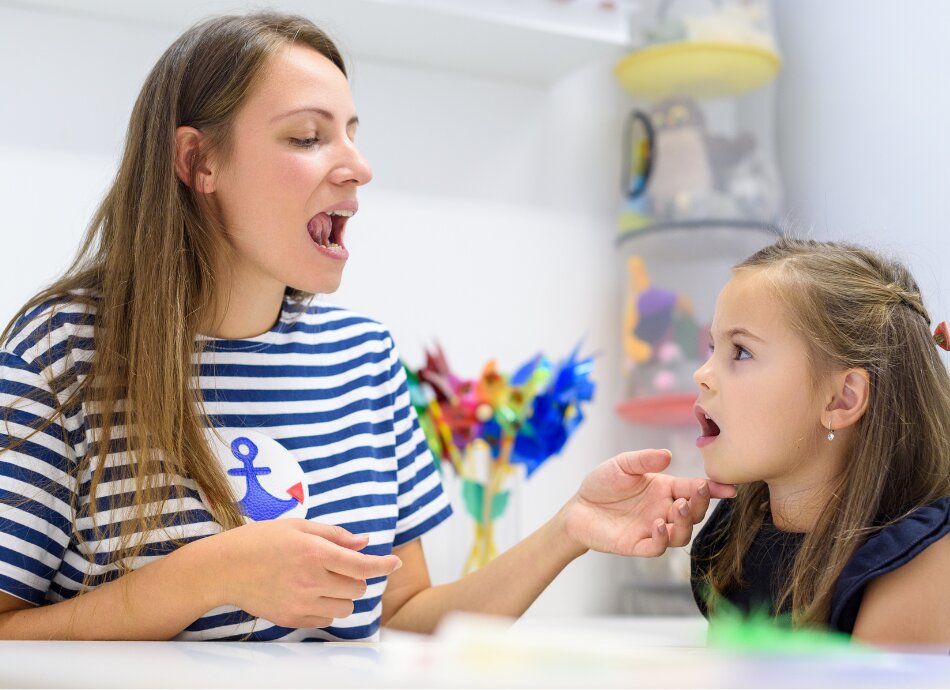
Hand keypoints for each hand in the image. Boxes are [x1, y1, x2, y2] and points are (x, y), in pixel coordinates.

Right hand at [215, 519, 401, 628]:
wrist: (223, 569)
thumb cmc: (260, 541)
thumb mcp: (298, 527)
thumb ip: (334, 535)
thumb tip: (365, 542)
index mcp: (314, 553)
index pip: (362, 565)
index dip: (384, 564)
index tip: (395, 563)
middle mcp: (311, 581)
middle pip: (357, 588)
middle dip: (356, 576)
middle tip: (338, 565)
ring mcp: (301, 603)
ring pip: (345, 607)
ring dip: (344, 594)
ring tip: (324, 580)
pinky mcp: (292, 619)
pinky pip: (326, 619)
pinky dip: (328, 608)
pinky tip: (312, 593)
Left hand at [562, 449, 735, 557]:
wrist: (578, 507)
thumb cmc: (602, 483)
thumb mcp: (622, 464)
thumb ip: (644, 460)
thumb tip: (668, 455)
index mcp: (665, 489)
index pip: (695, 489)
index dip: (713, 489)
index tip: (729, 488)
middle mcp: (664, 510)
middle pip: (695, 513)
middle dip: (701, 505)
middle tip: (695, 496)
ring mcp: (653, 529)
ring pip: (683, 533)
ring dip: (686, 523)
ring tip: (677, 509)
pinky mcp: (638, 545)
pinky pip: (658, 547)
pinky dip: (663, 538)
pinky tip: (659, 525)